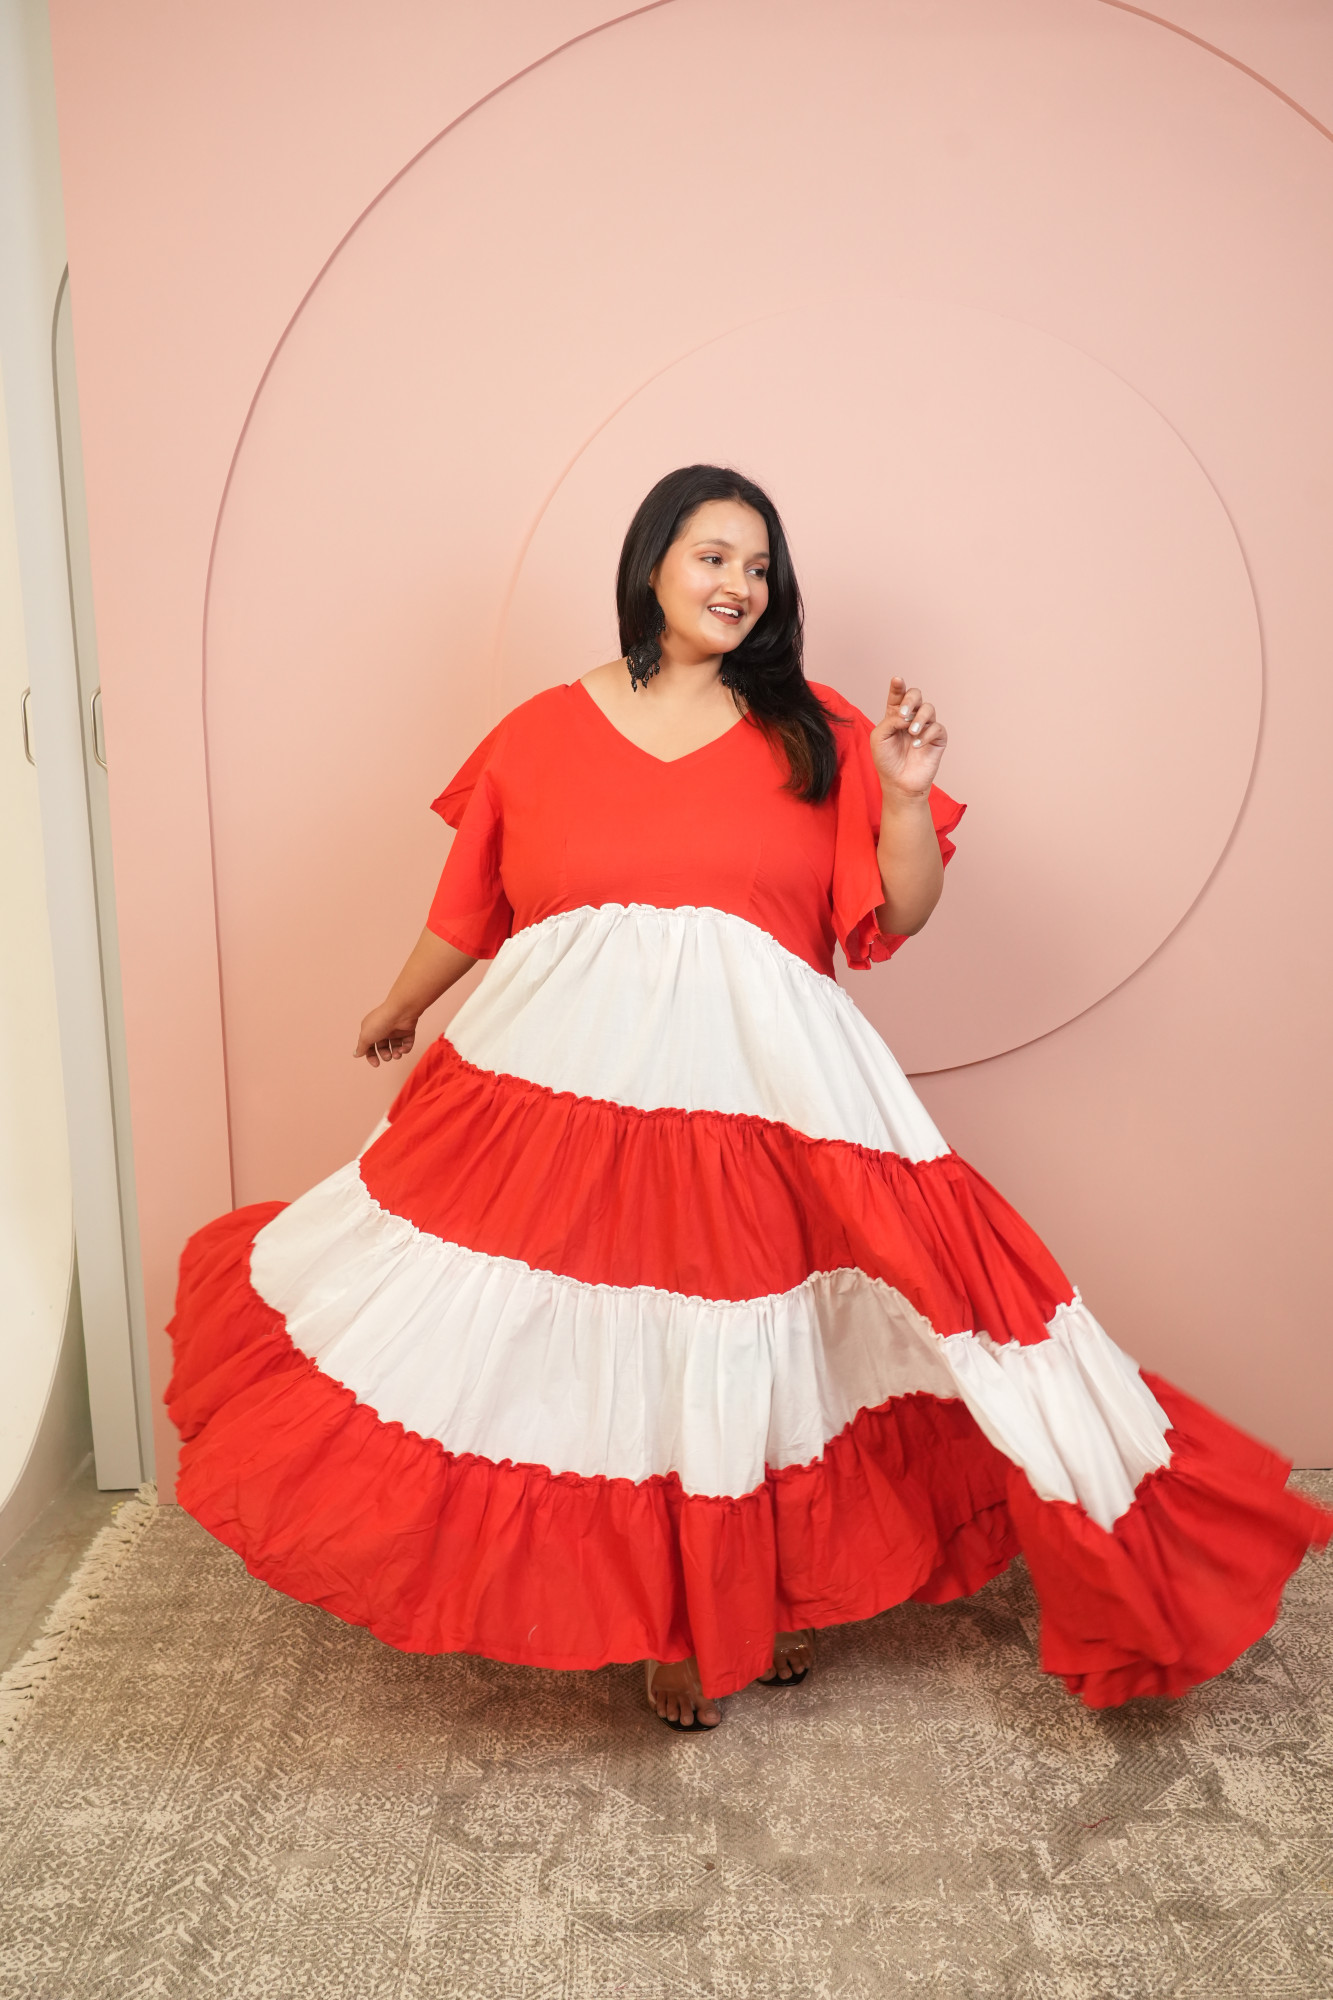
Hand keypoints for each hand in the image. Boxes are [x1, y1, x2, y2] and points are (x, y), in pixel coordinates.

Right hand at [354, 1001, 417, 1067]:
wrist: (400, 1012)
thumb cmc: (380, 1023)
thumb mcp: (366, 1036)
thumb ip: (361, 1047)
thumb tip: (356, 1054)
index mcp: (371, 1029)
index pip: (369, 1046)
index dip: (371, 1056)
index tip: (376, 1064)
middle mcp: (383, 1029)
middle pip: (383, 1048)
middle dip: (385, 1055)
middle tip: (388, 1057)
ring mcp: (395, 1030)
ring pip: (395, 1047)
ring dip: (396, 1054)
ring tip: (397, 1055)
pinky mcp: (407, 1030)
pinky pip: (406, 1043)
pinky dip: (405, 1049)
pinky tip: (403, 1049)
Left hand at [868, 676, 946, 800]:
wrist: (899, 784)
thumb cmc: (886, 761)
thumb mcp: (879, 738)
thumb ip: (890, 721)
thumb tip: (907, 714)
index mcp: (895, 715)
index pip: (898, 695)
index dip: (898, 686)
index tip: (897, 680)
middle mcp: (911, 718)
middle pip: (916, 695)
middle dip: (910, 699)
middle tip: (903, 714)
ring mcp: (925, 727)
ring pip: (929, 708)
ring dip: (919, 718)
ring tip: (911, 732)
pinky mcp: (937, 739)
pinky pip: (937, 728)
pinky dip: (927, 734)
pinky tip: (917, 745)